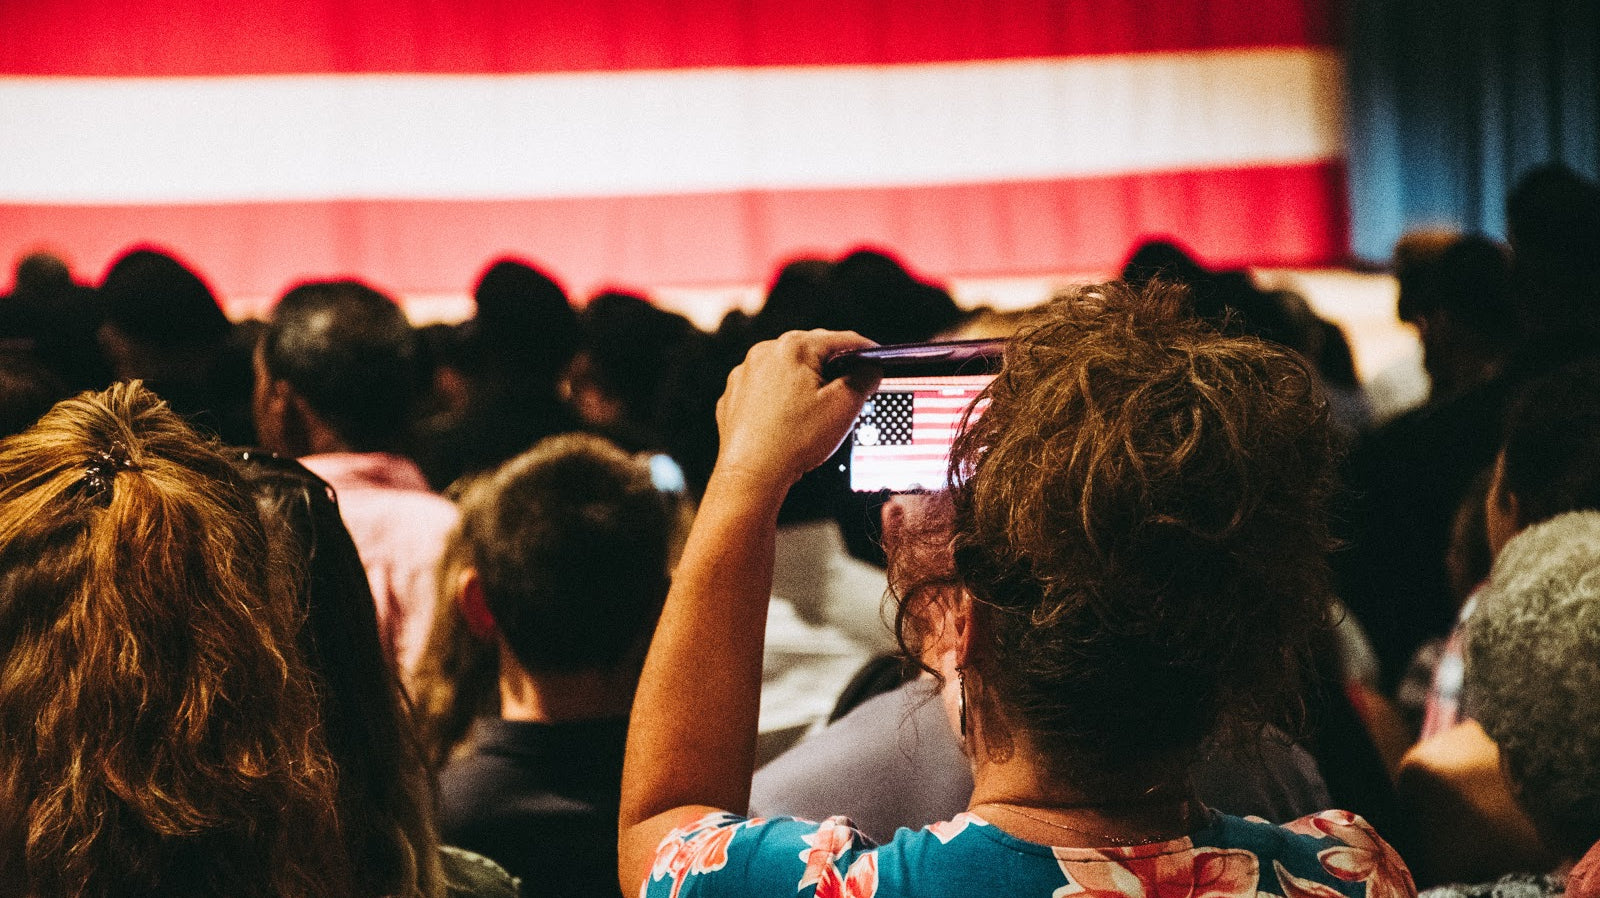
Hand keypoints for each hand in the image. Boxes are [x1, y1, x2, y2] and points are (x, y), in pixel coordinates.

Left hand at [714, 329, 878, 491]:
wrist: (752, 475)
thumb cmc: (793, 441)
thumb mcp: (844, 407)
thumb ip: (864, 379)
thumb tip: (871, 369)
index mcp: (792, 348)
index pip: (840, 340)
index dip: (865, 350)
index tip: (876, 360)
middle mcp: (763, 354)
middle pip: (811, 353)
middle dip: (833, 369)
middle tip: (850, 391)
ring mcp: (744, 376)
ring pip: (786, 372)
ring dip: (805, 385)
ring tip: (816, 414)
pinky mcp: (734, 398)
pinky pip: (765, 391)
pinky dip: (780, 401)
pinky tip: (789, 422)